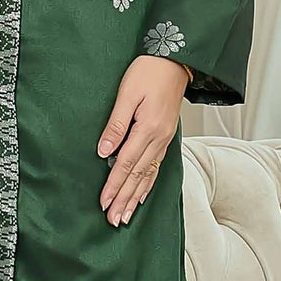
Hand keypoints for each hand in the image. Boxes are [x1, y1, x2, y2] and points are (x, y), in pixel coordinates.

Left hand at [97, 56, 193, 225]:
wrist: (175, 61)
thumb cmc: (149, 71)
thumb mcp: (127, 93)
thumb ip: (115, 124)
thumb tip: (104, 151)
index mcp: (148, 128)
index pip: (126, 164)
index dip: (114, 185)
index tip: (104, 202)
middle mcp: (158, 139)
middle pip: (138, 175)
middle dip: (124, 199)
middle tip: (113, 219)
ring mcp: (164, 139)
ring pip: (148, 175)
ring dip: (135, 197)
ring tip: (125, 215)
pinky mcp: (165, 137)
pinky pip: (157, 166)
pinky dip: (148, 184)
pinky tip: (142, 194)